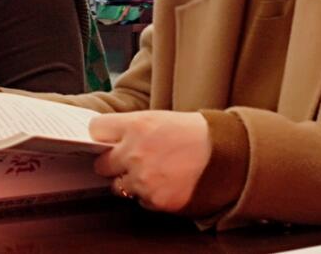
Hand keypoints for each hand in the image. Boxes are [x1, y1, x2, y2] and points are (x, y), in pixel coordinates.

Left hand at [89, 111, 210, 212]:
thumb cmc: (194, 133)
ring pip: (118, 187)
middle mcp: (135, 152)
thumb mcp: (160, 119)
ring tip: (153, 172)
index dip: (102, 136)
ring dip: (131, 182)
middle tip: (130, 160)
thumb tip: (108, 139)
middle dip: (112, 164)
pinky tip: (166, 182)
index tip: (106, 139)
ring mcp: (144, 179)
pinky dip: (149, 195)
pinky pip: (140, 201)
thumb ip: (132, 128)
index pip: (96, 129)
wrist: (224, 153)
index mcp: (136, 125)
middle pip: (101, 164)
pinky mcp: (155, 199)